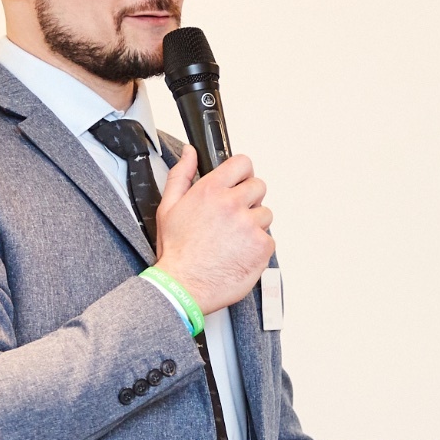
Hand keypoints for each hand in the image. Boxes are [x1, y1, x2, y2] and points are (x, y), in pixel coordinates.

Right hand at [153, 146, 274, 313]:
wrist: (183, 286)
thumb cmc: (176, 252)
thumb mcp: (169, 207)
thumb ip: (182, 174)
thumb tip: (190, 153)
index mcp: (211, 190)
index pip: (242, 163)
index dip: (242, 173)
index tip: (239, 182)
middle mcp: (233, 204)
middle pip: (259, 187)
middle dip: (249, 199)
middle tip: (233, 217)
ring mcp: (250, 226)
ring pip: (266, 214)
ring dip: (254, 224)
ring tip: (234, 240)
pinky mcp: (262, 247)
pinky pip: (269, 239)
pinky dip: (258, 247)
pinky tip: (239, 253)